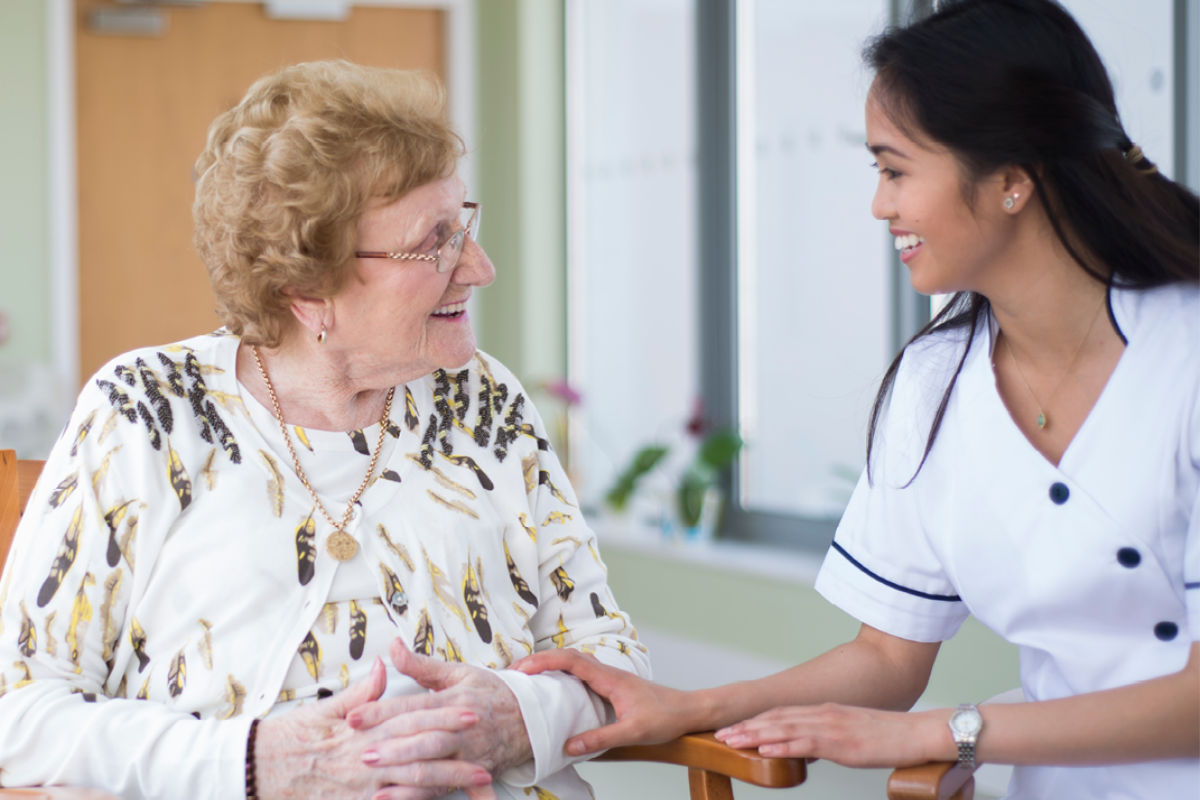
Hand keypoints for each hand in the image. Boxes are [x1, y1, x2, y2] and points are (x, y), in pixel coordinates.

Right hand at [255, 657, 486, 799]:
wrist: (258, 769)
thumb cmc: (292, 737)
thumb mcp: (328, 708)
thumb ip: (363, 690)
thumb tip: (386, 663)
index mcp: (363, 729)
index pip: (412, 720)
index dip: (444, 717)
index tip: (472, 713)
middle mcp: (365, 759)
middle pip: (419, 756)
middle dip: (455, 758)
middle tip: (488, 757)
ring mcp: (361, 788)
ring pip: (411, 787)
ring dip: (445, 787)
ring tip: (475, 785)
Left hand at [346, 639, 532, 798]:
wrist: (531, 720)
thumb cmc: (491, 694)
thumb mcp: (459, 672)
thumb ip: (422, 664)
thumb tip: (393, 646)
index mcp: (455, 698)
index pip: (414, 705)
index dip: (382, 711)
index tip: (354, 717)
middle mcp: (462, 727)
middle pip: (425, 737)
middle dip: (393, 747)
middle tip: (361, 753)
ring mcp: (470, 753)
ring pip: (436, 765)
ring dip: (406, 774)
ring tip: (377, 780)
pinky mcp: (473, 773)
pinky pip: (446, 788)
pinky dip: (422, 797)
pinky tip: (399, 799)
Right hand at [512, 647, 692, 754]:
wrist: (688, 710)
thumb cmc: (666, 718)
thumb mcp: (633, 732)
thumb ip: (601, 738)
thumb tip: (568, 746)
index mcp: (609, 678)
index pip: (570, 660)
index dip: (544, 661)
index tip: (522, 669)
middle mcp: (607, 672)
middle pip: (566, 656)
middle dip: (539, 660)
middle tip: (514, 672)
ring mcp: (609, 677)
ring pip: (573, 662)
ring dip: (549, 664)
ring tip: (526, 676)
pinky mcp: (611, 685)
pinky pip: (580, 672)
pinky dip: (561, 672)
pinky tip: (554, 686)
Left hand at [714, 704, 947, 767]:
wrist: (921, 733)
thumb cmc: (893, 738)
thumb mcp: (856, 738)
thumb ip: (833, 740)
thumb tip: (815, 748)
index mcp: (827, 712)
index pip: (784, 714)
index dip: (758, 720)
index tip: (735, 727)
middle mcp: (825, 714)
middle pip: (777, 718)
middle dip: (747, 727)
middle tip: (720, 734)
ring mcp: (832, 727)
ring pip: (784, 728)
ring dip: (754, 735)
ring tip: (730, 740)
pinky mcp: (842, 742)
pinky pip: (805, 743)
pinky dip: (780, 744)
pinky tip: (763, 748)